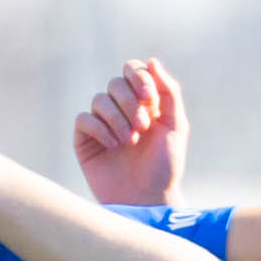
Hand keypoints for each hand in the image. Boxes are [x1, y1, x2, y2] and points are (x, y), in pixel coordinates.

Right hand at [74, 60, 189, 205]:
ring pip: (99, 100)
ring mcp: (102, 124)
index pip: (133, 70)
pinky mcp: (85, 140)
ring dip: (117, 118)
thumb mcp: (176, 126)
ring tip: (129, 141)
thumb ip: (168, 92)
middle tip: (143, 128)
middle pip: (115, 83)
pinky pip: (84, 119)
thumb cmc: (165, 166)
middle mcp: (121, 110)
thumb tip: (151, 61)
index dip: (139, 78)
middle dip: (129, 102)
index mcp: (143, 102)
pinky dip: (100, 128)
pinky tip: (113, 146)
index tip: (150, 99)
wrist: (148, 199)